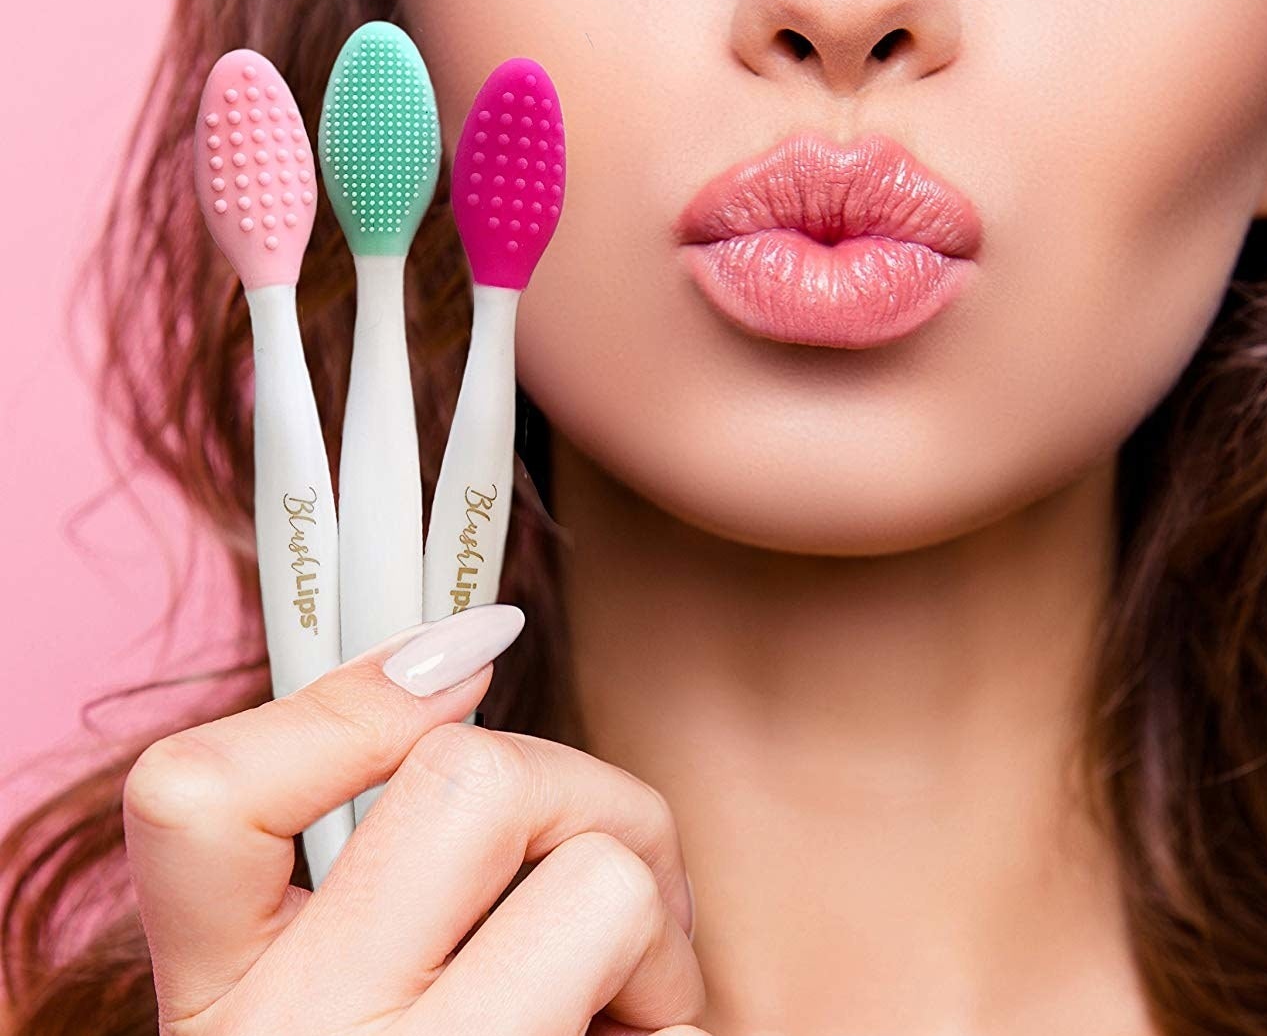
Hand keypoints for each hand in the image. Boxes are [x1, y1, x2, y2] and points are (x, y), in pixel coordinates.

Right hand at [122, 605, 705, 1033]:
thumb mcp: (329, 1001)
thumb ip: (372, 873)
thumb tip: (457, 668)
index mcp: (220, 1000)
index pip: (201, 793)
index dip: (349, 694)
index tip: (473, 651)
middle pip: (470, 779)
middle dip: (585, 791)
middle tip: (613, 877)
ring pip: (598, 882)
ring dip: (653, 914)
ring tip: (639, 1000)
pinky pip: (674, 1023)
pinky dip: (682, 1019)